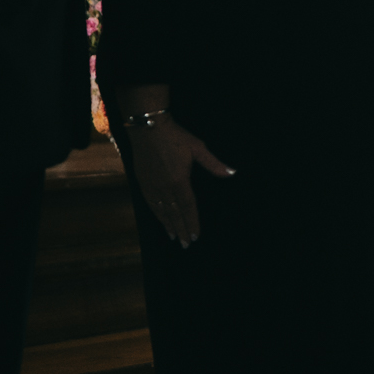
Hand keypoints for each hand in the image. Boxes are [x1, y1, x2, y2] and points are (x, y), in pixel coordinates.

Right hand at [127, 120, 234, 246]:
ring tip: (173, 237)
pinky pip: (150, 203)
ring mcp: (152, 185)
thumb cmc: (175, 137)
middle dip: (181, 229)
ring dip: (168, 225)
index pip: (188, 207)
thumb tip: (231, 172)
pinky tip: (160, 219)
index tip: (195, 237)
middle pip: (174, 213)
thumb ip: (213, 164)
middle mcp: (165, 187)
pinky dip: (156, 214)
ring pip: (162, 211)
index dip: (192, 222)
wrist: (148, 128)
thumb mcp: (198, 148)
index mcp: (179, 181)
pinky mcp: (143, 182)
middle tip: (185, 245)